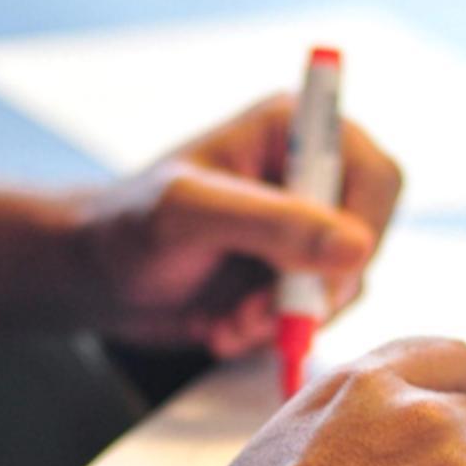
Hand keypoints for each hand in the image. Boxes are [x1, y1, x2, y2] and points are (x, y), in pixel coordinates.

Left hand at [72, 95, 401, 355]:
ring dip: (288, 319)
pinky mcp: (291, 276)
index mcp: (292, 130)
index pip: (375, 176)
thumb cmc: (126, 227)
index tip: (318, 280)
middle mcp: (308, 176)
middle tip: (257, 315)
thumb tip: (357, 248)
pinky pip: (317, 316)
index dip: (362, 231)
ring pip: (344, 286)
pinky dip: (274, 334)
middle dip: (316, 289)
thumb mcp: (191, 216)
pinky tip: (223, 329)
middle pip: (369, 238)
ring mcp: (303, 230)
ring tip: (228, 322)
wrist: (90, 279)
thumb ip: (273, 225)